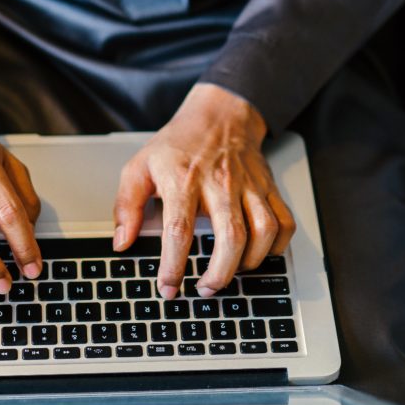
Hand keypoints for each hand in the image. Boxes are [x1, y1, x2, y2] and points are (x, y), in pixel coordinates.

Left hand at [113, 84, 294, 298]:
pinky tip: (258, 255)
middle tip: (205, 290)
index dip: (173, 266)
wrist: (220, 114)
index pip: (179, 230)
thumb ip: (126, 206)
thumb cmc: (178, 144)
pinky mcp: (268, 188)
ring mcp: (248, 186)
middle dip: (219, 274)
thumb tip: (121, 242)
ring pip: (263, 231)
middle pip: (230, 237)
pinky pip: (284, 222)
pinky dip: (277, 247)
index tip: (168, 287)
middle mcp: (219, 183)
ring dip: (249, 262)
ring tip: (230, 273)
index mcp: (183, 180)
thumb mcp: (139, 166)